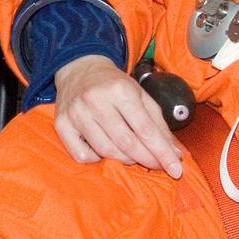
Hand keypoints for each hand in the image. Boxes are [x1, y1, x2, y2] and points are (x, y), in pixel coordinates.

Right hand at [50, 54, 182, 176]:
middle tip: (158, 166)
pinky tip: (104, 150)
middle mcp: (95, 100)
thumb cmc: (114, 84)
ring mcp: (76, 113)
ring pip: (106, 151)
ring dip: (125, 160)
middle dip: (147, 160)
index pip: (145, 130)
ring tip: (133, 156)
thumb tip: (175, 153)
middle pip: (127, 143)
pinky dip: (97, 159)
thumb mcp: (141, 95)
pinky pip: (82, 156)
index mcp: (120, 90)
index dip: (162, 153)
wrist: (79, 68)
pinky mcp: (61, 124)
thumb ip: (159, 124)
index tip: (176, 169)